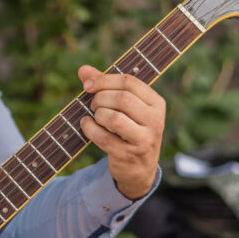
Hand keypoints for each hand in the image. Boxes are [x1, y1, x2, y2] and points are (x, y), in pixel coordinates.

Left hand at [78, 65, 164, 199]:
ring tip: (95, 116)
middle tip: (93, 105)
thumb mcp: (124, 107)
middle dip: (100, 99)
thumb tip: (82, 69)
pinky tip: (86, 125)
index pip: (129, 82)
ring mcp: (144, 140)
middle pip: (122, 98)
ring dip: (98, 114)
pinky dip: (90, 129)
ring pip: (114, 118)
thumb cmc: (129, 128)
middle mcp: (155, 120)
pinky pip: (103, 137)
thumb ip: (105, 86)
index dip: (104, 80)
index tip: (87, 85)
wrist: (139, 167)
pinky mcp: (129, 155)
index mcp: (156, 103)